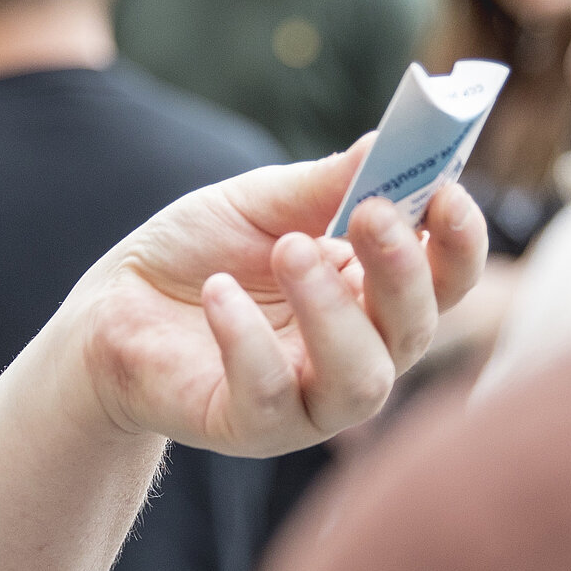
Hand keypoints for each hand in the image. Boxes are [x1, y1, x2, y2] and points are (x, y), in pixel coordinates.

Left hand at [74, 143, 487, 455]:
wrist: (110, 308)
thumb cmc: (199, 254)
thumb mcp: (262, 202)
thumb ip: (327, 184)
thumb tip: (391, 141)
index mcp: (372, 294)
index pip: (445, 279)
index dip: (459, 241)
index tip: (448, 193)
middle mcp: (356, 354)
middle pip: (415, 331)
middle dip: (402, 272)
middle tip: (370, 214)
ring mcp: (309, 400)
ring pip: (361, 380)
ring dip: (335, 312)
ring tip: (289, 250)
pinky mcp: (251, 428)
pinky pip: (270, 397)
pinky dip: (248, 340)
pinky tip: (222, 293)